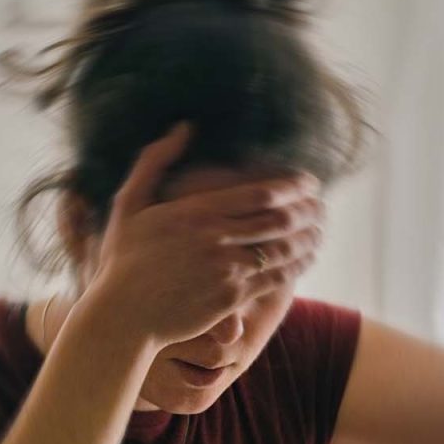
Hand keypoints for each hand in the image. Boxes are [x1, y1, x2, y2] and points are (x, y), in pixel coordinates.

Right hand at [83, 122, 325, 347]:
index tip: (310, 183)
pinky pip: (276, 278)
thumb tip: (183, 127)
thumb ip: (155, 161)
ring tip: (320, 231)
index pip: (262, 192)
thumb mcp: (129, 203)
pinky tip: (305, 260)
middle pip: (281, 218)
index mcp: (196, 211)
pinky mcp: (232, 298)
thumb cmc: (122, 260)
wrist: (122, 317)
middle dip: (309, 210)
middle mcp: (216, 237)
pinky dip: (297, 267)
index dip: (295, 187)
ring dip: (309, 238)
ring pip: (284, 249)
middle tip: (322, 206)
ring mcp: (227, 269)